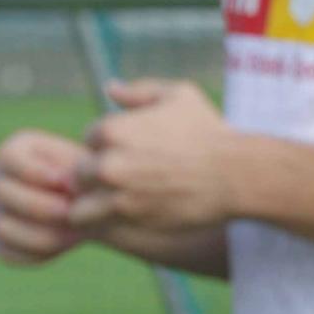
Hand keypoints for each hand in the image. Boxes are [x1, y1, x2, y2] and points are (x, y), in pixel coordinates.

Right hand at [0, 129, 84, 265]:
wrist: (96, 205)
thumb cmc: (91, 177)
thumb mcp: (86, 165)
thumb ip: (73, 169)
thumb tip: (62, 183)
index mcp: (14, 152)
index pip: (7, 156)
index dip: (35, 171)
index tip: (64, 182)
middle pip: (2, 192)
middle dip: (41, 205)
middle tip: (72, 212)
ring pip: (3, 227)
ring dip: (42, 232)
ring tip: (75, 231)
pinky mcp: (2, 244)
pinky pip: (10, 253)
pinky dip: (39, 252)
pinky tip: (68, 242)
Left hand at [69, 80, 236, 231]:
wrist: (234, 175)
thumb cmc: (208, 132)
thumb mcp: (179, 96)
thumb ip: (140, 91)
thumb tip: (111, 88)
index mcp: (113, 129)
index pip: (90, 139)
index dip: (109, 145)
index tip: (132, 152)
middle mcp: (107, 163)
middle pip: (80, 172)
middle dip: (98, 175)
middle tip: (128, 178)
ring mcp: (114, 196)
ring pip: (79, 204)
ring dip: (93, 203)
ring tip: (119, 202)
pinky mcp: (126, 221)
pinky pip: (94, 226)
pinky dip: (104, 223)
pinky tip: (127, 216)